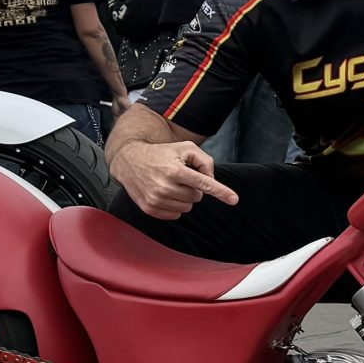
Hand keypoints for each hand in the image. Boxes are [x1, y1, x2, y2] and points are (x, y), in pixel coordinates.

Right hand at [112, 137, 237, 219]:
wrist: (129, 160)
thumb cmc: (162, 153)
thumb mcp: (185, 148)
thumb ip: (205, 161)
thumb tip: (212, 181)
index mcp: (176, 170)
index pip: (204, 184)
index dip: (221, 192)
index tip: (234, 199)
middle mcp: (165, 186)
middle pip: (197, 197)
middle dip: (194, 188)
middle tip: (180, 177)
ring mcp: (156, 199)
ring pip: (187, 207)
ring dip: (184, 197)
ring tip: (171, 184)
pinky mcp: (149, 208)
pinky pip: (175, 214)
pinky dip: (175, 205)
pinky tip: (165, 193)